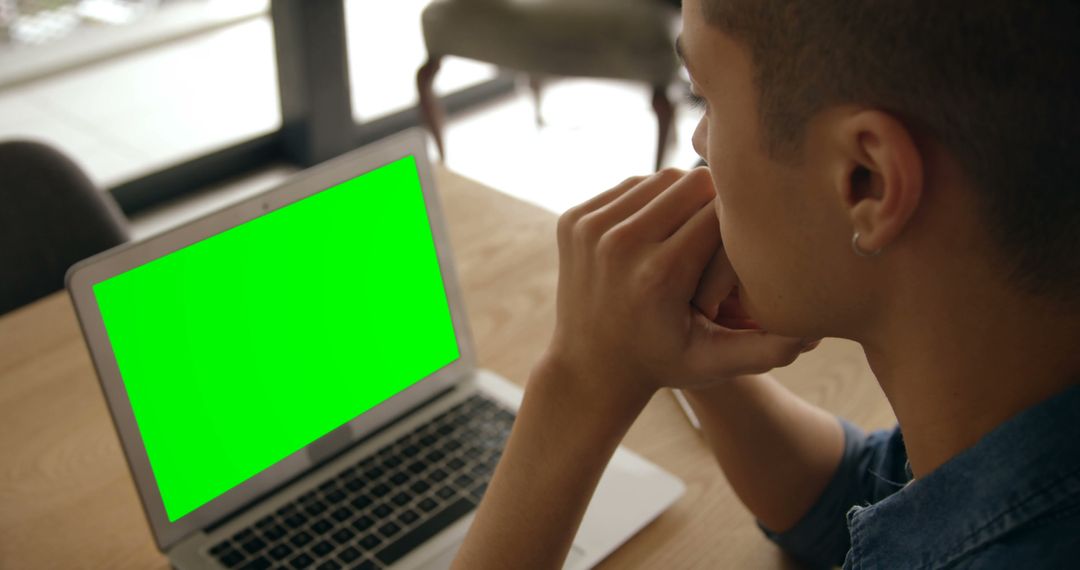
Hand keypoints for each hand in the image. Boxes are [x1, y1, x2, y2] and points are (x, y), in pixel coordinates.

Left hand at [541, 168, 807, 395]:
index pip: (719, 212)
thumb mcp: (715, 363)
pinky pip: (628, 186)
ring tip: (695, 225)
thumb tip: (820, 333)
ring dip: (681, 196)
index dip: (740, 220)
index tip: (747, 237)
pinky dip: (649, 200)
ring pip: (659, 178)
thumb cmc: (663, 365)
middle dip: (714, 200)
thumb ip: (768, 349)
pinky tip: (660, 226)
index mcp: (659, 275)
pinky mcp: (572, 220)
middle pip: (690, 183)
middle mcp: (621, 246)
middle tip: (724, 224)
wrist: (589, 369)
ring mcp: (590, 229)